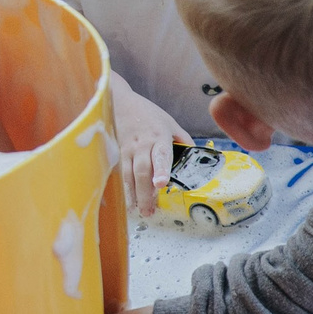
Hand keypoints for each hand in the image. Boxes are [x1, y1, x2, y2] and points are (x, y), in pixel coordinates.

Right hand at [107, 80, 188, 217]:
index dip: (161, 170)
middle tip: (149, 211)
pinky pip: (119, 174)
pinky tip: (126, 201)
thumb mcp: (170, 122)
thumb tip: (196, 156)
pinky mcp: (116, 153)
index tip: (161, 184)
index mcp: (158, 137)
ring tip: (139, 211)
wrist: (119, 102)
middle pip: (142, 171)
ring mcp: (126, 150)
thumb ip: (182, 139)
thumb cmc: (148, 114)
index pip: (160, 155)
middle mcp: (141, 145)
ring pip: (128, 175)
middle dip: (145, 193)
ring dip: (133, 195)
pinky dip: (123, 189)